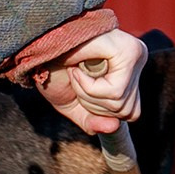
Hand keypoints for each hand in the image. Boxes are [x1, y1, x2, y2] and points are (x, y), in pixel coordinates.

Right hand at [32, 29, 146, 135]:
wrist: (36, 47)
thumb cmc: (54, 71)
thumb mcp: (75, 106)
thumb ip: (93, 121)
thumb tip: (114, 126)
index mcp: (132, 68)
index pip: (131, 113)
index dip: (100, 110)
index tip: (81, 86)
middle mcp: (138, 56)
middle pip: (126, 110)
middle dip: (92, 104)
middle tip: (75, 76)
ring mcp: (134, 52)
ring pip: (120, 102)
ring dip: (87, 93)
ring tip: (76, 69)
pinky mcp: (125, 50)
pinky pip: (114, 91)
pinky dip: (88, 86)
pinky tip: (76, 65)